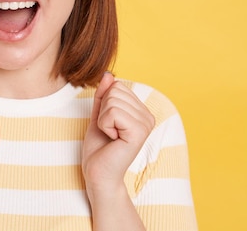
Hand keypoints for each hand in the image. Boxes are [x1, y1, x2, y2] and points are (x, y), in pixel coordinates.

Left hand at [82, 72, 154, 192]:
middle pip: (115, 91)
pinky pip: (112, 112)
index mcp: (141, 111)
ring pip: (113, 101)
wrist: (98, 173)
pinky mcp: (139, 132)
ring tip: (111, 136)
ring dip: (103, 119)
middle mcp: (148, 116)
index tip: (108, 124)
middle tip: (108, 131)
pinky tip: (113, 139)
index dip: (104, 103)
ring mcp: (146, 124)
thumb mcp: (98, 114)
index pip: (117, 86)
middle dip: (103, 110)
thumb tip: (109, 74)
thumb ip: (104, 94)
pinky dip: (104, 125)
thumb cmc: (99, 147)